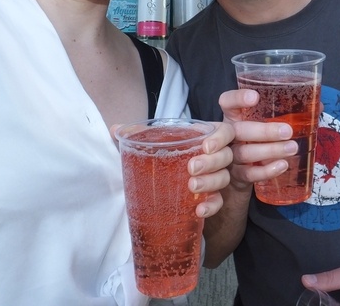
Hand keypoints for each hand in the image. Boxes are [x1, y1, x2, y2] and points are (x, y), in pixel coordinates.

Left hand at [109, 122, 234, 219]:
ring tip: (191, 186)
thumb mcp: (151, 145)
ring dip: (210, 182)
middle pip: (226, 156)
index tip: (206, 146)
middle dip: (211, 162)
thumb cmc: (162, 158)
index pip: (225, 132)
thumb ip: (136, 135)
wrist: (161, 188)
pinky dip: (211, 206)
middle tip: (191, 168)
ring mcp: (215, 177)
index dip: (220, 138)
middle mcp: (214, 156)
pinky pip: (218, 202)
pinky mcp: (212, 198)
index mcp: (204, 137)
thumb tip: (114, 128)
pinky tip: (198, 210)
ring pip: (223, 178)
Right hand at [218, 89, 297, 191]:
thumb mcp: (265, 123)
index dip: (237, 98)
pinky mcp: (237, 175)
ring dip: (270, 150)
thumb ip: (287, 112)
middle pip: (238, 130)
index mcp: (234, 116)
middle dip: (263, 131)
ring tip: (292, 148)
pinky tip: (282, 166)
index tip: (255, 97)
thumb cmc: (256, 139)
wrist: (241, 171)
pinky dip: (267, 170)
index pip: (227, 102)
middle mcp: (228, 135)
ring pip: (245, 153)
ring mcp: (230, 155)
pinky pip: (250, 174)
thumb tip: (318, 105)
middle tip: (288, 131)